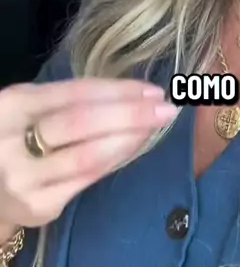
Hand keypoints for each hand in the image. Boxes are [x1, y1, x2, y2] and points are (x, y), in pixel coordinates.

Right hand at [0, 77, 177, 231]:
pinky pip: (87, 181)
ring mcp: (26, 179)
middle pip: (82, 123)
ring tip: (154, 128)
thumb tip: (134, 94)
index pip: (75, 92)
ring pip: (88, 157)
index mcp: (14, 105)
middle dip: (130, 115)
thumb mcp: (31, 107)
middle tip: (165, 109)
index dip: (118, 90)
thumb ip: (70, 99)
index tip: (152, 90)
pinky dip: (114, 162)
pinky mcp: (38, 207)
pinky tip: (131, 149)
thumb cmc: (19, 135)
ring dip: (129, 140)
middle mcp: (15, 143)